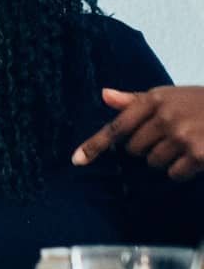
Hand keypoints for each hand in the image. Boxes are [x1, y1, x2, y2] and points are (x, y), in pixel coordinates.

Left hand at [72, 86, 203, 181]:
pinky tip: (195, 155)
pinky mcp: (197, 154)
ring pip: (153, 163)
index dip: (95, 145)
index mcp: (154, 99)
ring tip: (186, 142)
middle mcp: (165, 116)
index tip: (76, 161)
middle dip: (147, 147)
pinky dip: (182, 170)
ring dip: (166, 159)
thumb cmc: (199, 103)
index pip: (117, 126)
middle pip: (133, 150)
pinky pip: (173, 174)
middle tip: (170, 135)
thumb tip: (104, 95)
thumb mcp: (169, 95)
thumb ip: (135, 100)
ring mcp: (181, 136)